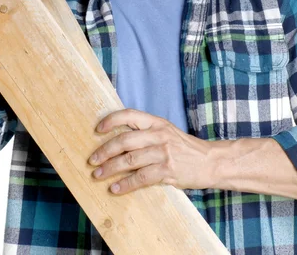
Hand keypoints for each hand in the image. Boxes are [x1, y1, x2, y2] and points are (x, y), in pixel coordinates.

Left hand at [88, 109, 214, 194]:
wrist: (212, 161)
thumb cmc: (186, 148)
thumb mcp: (167, 132)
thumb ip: (146, 133)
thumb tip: (118, 139)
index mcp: (157, 122)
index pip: (130, 115)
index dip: (111, 120)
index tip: (97, 129)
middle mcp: (159, 135)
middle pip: (125, 140)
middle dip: (105, 151)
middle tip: (92, 160)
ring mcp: (163, 153)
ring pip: (129, 160)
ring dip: (110, 169)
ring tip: (98, 175)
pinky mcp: (168, 171)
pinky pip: (141, 178)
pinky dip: (125, 184)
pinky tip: (115, 188)